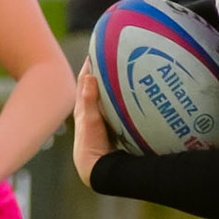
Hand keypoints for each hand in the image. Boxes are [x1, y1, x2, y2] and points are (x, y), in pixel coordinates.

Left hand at [72, 62, 123, 184]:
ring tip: (126, 70)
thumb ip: (90, 100)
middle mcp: (92, 112)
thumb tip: (89, 76)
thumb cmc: (91, 147)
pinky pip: (117, 108)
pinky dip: (122, 99)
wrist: (99, 171)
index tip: (98, 48)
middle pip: (97, 86)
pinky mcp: (112, 128)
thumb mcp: (90, 122)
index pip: (87, 80)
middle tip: (114, 55)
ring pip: (108, 96)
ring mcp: (103, 120)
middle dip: (104, 71)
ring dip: (114, 85)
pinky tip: (134, 95)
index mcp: (84, 108)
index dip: (91, 64)